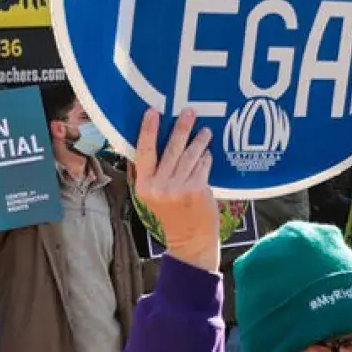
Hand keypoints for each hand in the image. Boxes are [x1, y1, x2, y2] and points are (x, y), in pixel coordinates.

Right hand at [132, 108, 218, 272]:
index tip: (152, 111)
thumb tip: (156, 142)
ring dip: (198, 140)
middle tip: (189, 111)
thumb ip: (153, 173)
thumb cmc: (172, 215)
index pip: (143, 152)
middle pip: (170, 149)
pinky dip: (205, 158)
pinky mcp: (196, 189)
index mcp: (144, 186)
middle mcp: (159, 186)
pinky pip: (202, 165)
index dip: (148, 130)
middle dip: (181, 128)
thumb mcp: (153, 196)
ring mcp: (178, 187)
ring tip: (205, 131)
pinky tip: (208, 153)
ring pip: (189, 155)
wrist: (190, 240)